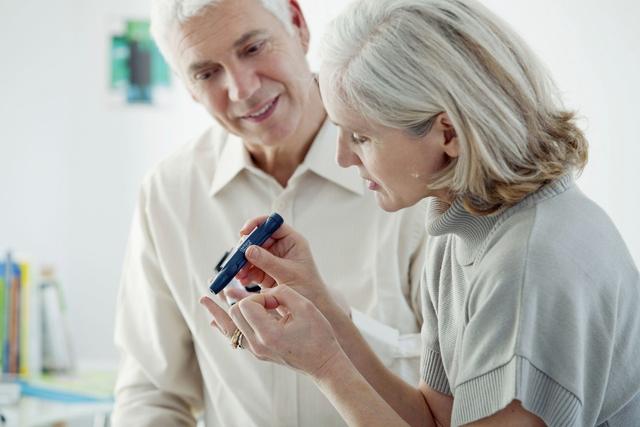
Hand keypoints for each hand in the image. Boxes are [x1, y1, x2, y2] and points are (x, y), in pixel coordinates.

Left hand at [200, 285, 343, 377]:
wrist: (324, 363)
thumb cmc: (319, 335)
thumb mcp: (304, 306)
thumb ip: (281, 292)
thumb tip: (265, 293)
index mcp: (269, 334)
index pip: (246, 305)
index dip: (258, 296)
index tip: (275, 299)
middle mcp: (258, 344)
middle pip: (234, 314)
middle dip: (246, 301)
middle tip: (264, 300)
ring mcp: (256, 350)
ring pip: (228, 328)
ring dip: (219, 312)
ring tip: (205, 300)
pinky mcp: (258, 352)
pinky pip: (235, 339)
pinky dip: (226, 327)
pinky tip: (216, 321)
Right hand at [235, 216, 336, 313]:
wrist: (312, 307)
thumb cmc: (309, 288)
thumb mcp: (288, 274)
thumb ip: (269, 262)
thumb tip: (249, 250)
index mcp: (292, 241)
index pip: (272, 224)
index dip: (257, 225)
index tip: (244, 232)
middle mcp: (281, 247)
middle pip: (257, 239)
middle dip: (245, 248)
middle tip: (236, 258)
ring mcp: (272, 260)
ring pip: (251, 255)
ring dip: (242, 263)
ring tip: (239, 274)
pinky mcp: (265, 273)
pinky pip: (250, 269)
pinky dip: (244, 273)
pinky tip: (243, 280)